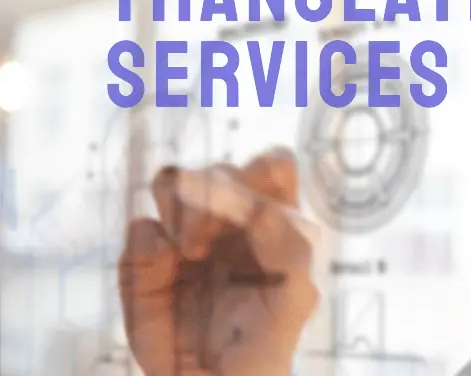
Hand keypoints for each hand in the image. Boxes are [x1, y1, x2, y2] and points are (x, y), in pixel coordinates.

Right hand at [119, 148, 321, 375]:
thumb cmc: (267, 338)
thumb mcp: (295, 295)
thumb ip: (289, 247)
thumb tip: (260, 209)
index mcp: (272, 216)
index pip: (270, 166)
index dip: (261, 173)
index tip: (255, 208)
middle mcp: (227, 215)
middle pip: (219, 169)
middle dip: (217, 193)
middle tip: (220, 236)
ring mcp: (183, 231)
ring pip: (172, 182)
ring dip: (183, 207)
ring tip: (194, 250)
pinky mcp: (144, 257)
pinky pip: (141, 228)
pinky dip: (153, 245)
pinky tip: (169, 272)